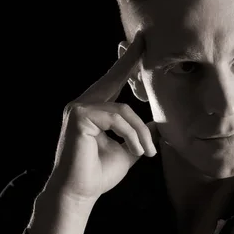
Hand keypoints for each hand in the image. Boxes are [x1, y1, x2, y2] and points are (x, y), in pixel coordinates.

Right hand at [46, 33, 157, 202]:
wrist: (79, 194)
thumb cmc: (99, 174)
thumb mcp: (127, 151)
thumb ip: (139, 135)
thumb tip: (155, 124)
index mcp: (94, 110)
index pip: (113, 82)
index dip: (126, 63)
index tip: (139, 43)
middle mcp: (83, 104)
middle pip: (112, 78)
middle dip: (129, 59)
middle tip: (144, 39)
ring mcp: (78, 108)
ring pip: (123, 109)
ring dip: (139, 133)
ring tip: (146, 153)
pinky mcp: (78, 116)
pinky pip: (117, 118)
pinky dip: (131, 135)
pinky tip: (135, 151)